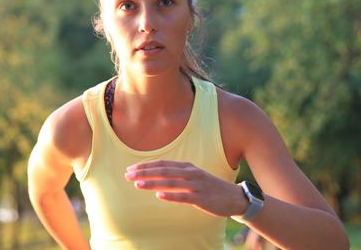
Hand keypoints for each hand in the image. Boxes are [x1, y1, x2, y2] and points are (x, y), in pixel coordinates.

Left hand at [124, 160, 247, 216]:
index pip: (162, 164)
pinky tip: (159, 196)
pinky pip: (183, 196)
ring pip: (170, 183)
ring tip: (137, 184)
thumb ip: (176, 175)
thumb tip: (157, 177)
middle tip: (127, 174)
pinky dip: (170, 195)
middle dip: (144, 172)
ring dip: (152, 183)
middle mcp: (190, 173)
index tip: (130, 168)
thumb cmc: (209, 187)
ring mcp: (196, 185)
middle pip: (163, 171)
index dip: (145, 166)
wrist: (233, 197)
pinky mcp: (201, 198)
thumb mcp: (193, 176)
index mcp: (186, 167)